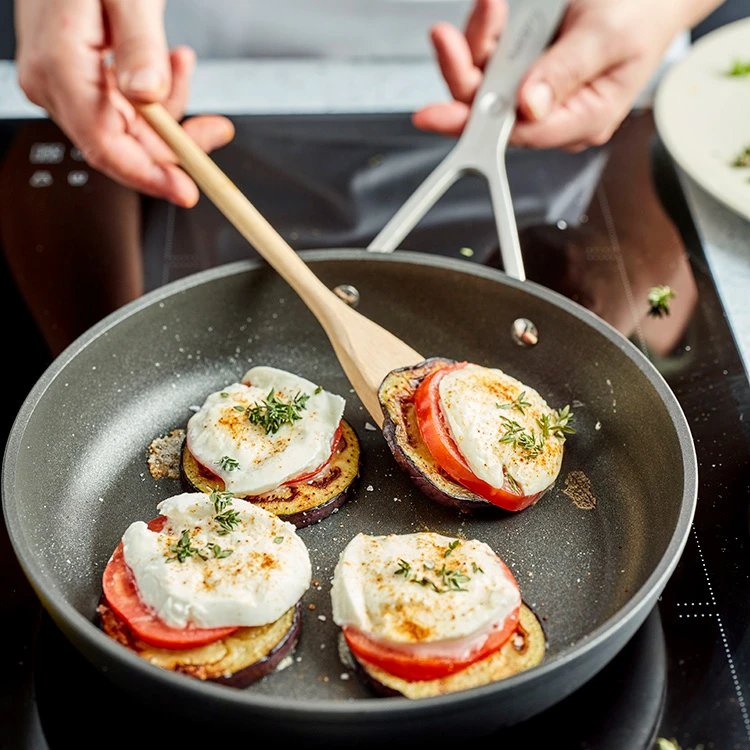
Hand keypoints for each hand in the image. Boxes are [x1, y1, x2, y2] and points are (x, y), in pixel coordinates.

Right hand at [15, 0, 233, 206]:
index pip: (106, 147)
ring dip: (168, 108)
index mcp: (59, 68)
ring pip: (130, 129)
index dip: (150, 176)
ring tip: (180, 61)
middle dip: (176, 142)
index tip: (188, 190)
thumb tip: (148, 95)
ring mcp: (62, 84)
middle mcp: (54, 84)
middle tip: (218, 128)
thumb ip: (138, 45)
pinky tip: (167, 61)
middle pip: (124, 146)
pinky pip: (122, 107)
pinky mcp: (74, 79)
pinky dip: (153, 94)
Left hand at [413, 0, 709, 150]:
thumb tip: (527, 106)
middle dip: (466, 70)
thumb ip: (566, 71)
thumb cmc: (643, 11)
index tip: (434, 116)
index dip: (471, 126)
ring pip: (486, 78)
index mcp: (582, 118)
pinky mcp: (528, 64)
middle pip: (491, 107)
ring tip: (490, 7)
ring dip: (477, 41)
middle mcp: (555, 110)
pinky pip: (493, 55)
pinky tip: (492, 10)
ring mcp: (539, 87)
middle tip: (447, 38)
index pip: (516, 134)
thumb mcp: (608, 37)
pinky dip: (486, 31)